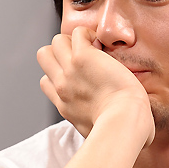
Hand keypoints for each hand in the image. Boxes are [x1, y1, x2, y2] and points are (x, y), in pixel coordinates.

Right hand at [37, 26, 153, 143]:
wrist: (124, 123)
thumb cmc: (122, 134)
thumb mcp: (98, 133)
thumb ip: (96, 125)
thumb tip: (114, 131)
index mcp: (64, 105)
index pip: (47, 81)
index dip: (61, 73)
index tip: (82, 74)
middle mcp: (62, 87)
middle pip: (45, 57)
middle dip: (61, 51)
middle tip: (85, 56)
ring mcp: (70, 71)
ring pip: (57, 41)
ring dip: (74, 40)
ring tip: (94, 47)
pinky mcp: (83, 57)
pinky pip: (78, 33)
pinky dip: (89, 34)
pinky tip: (102, 44)